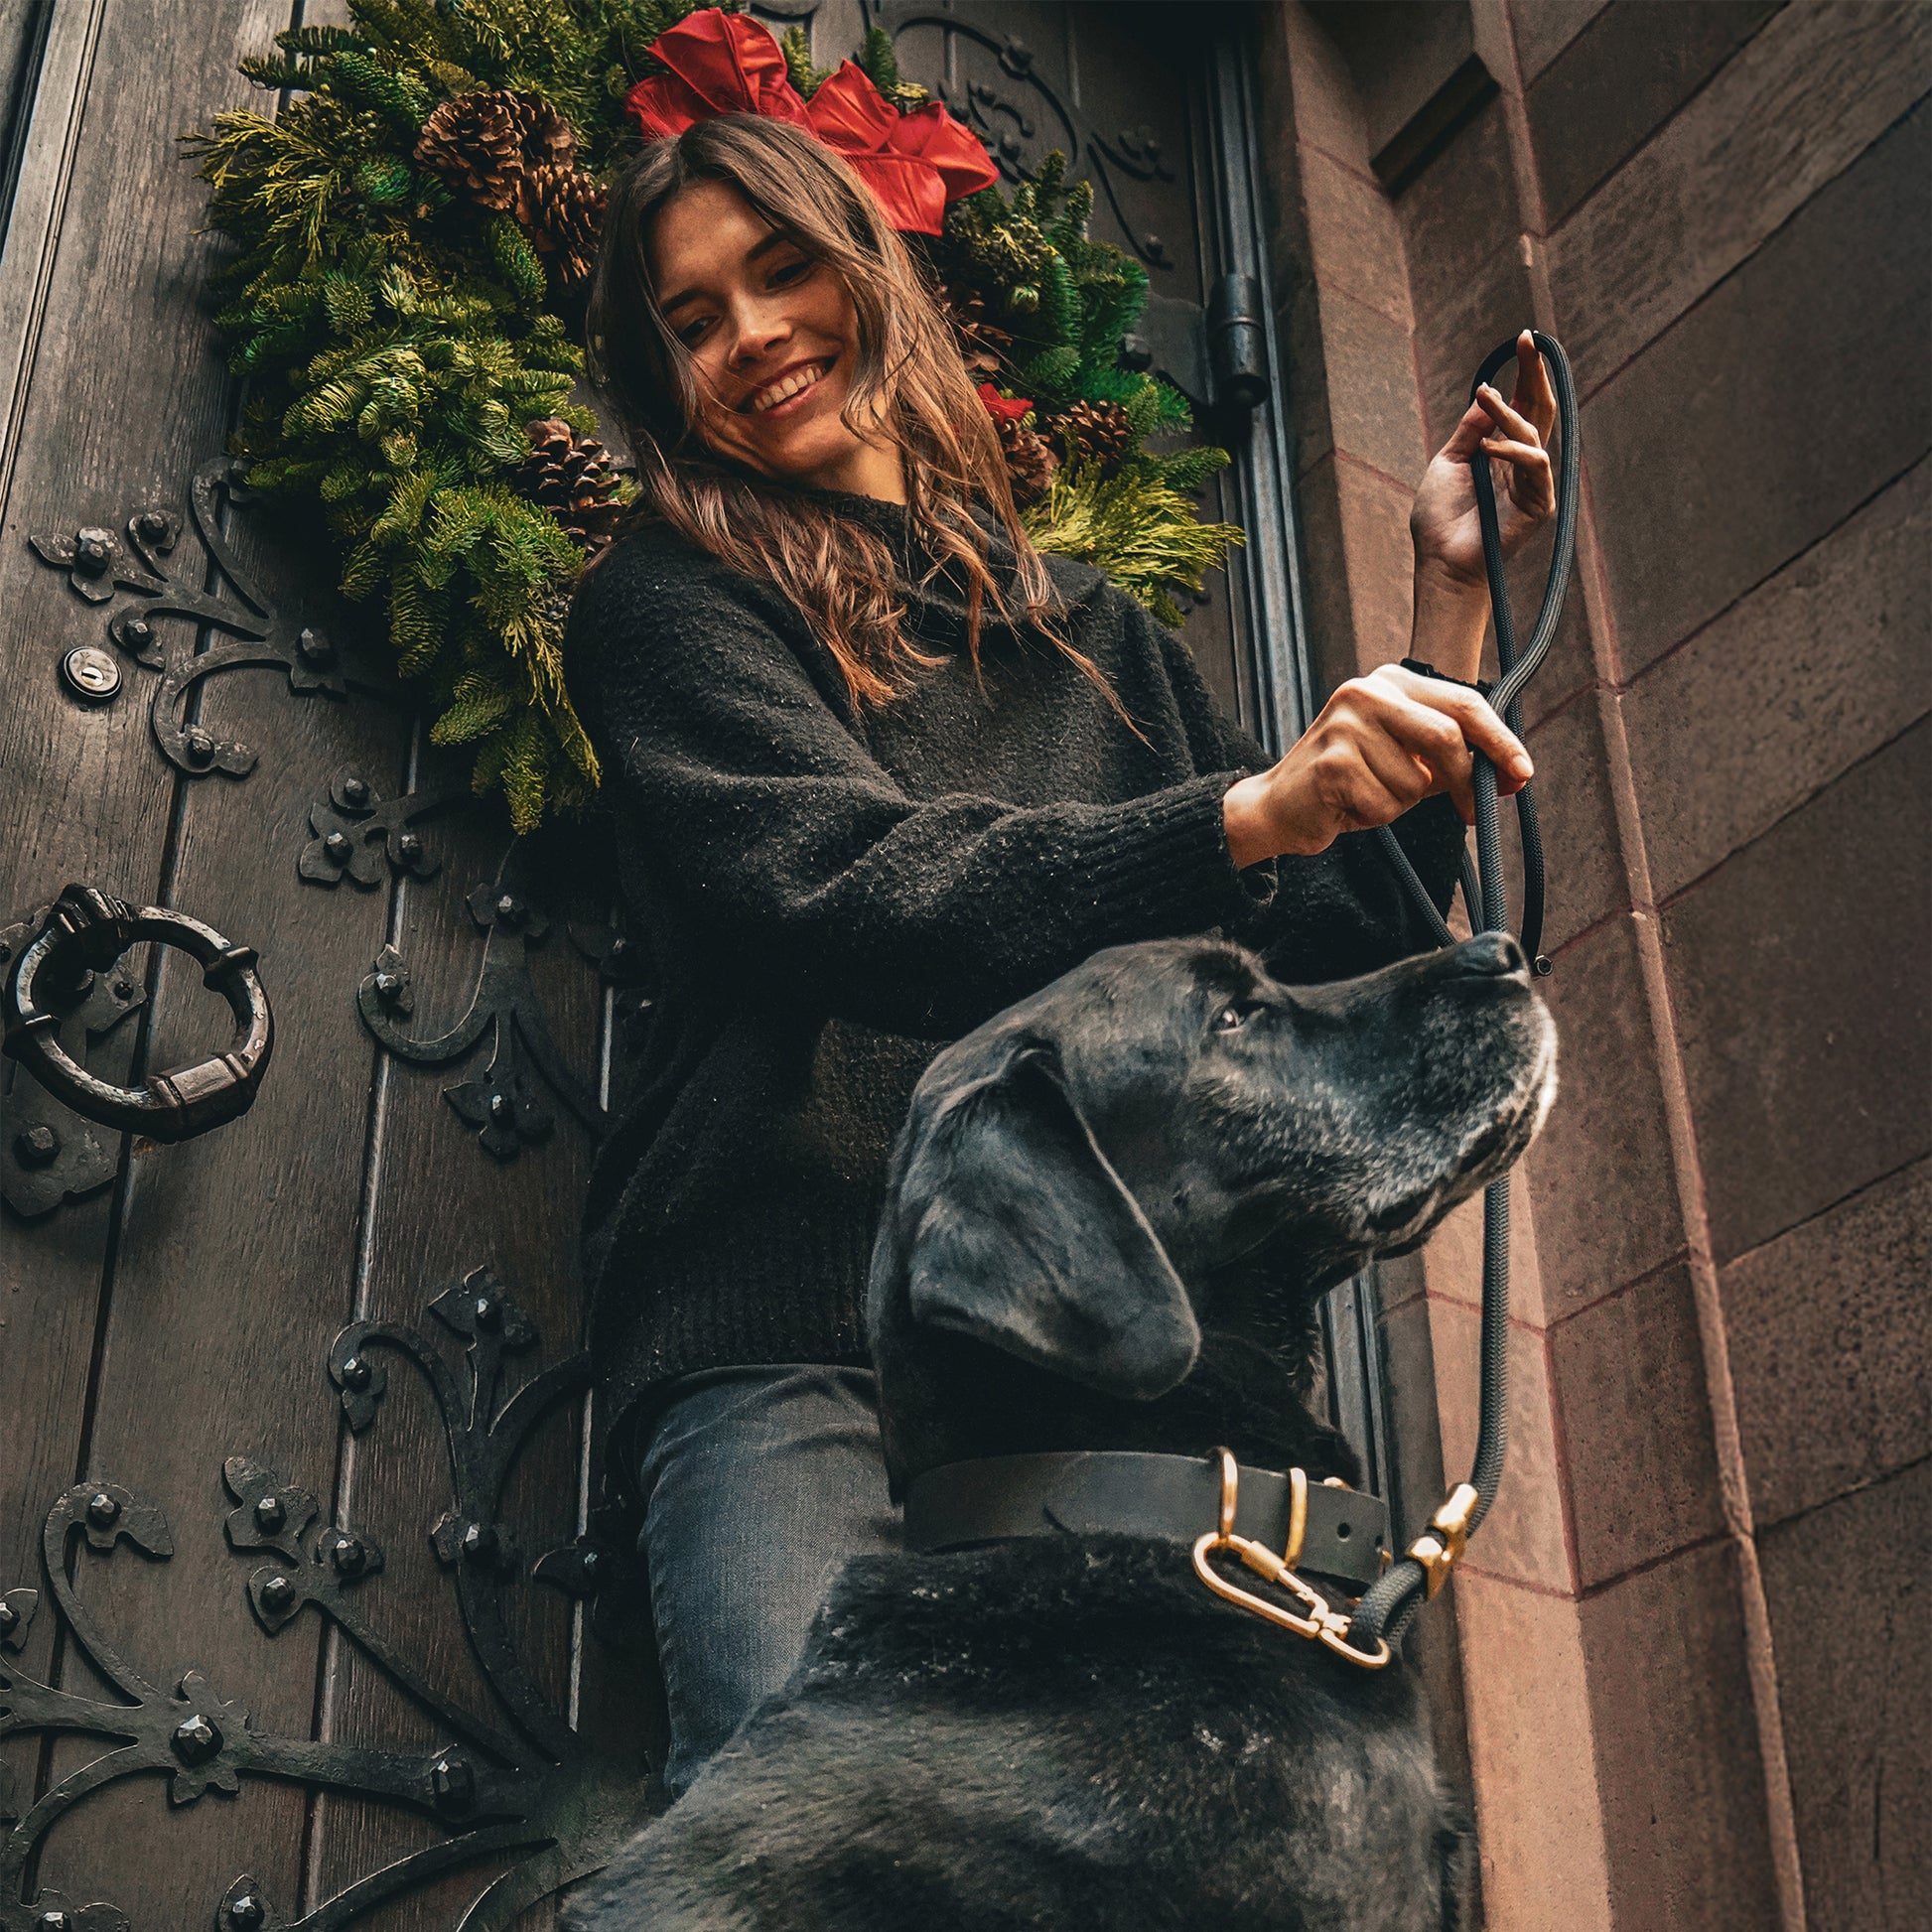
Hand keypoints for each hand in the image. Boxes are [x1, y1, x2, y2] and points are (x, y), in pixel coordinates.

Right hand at [1223, 664, 1531, 864]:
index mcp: (1389, 681)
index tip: (1522, 773)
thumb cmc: (1349, 784)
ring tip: (1370, 796)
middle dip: (1465, 781)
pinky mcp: (1332, 762)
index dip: (1500, 741)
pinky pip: (1387, 803)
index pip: (1463, 704)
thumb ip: (1452, 758)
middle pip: (1447, 738)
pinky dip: (1377, 816)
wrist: (1278, 807)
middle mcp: (1366, 691)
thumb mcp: (1405, 759)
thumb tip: (1512, 774)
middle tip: (1473, 810)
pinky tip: (1349, 806)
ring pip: (1417, 780)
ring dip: (1404, 803)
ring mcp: (1345, 724)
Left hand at [1409, 330, 1557, 594]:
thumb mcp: (1449, 462)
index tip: (1524, 340)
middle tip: (1529, 340)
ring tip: (1485, 396)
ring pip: (1532, 433)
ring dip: (1509, 410)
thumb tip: (1488, 394)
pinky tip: (1488, 449)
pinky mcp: (1539, 504)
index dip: (1525, 374)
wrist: (1440, 560)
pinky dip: (1512, 451)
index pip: (1522, 405)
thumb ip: (1470, 430)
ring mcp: (1533, 483)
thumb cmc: (1440, 519)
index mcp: (1502, 452)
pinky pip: (1534, 465)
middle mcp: (1522, 464)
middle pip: (1539, 410)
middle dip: (1535, 374)